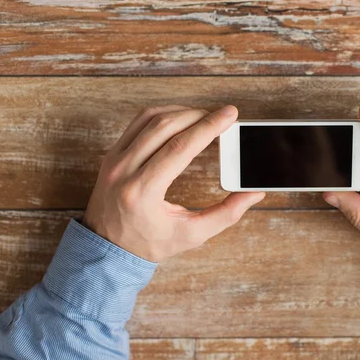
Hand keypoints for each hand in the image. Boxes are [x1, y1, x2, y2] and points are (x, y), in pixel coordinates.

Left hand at [83, 105, 264, 261]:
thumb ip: (226, 214)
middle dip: (199, 115)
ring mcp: (114, 160)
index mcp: (142, 192)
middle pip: (166, 126)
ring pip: (150, 118)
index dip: (208, 127)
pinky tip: (181, 120)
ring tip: (204, 117)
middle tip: (222, 116)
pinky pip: (138, 123)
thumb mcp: (191, 235)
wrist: (107, 247)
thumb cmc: (148, 243)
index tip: (229, 115)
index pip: (180, 147)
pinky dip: (164, 115)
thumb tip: (253, 193)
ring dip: (182, 112)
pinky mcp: (112, 154)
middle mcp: (124, 171)